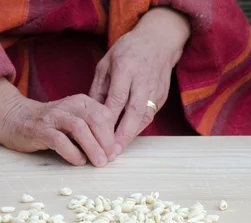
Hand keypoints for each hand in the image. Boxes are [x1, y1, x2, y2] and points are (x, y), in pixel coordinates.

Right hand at [0, 78, 115, 166]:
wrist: (14, 118)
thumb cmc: (51, 125)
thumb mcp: (75, 120)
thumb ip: (92, 130)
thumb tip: (112, 151)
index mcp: (82, 102)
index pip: (105, 114)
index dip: (113, 134)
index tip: (115, 151)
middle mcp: (70, 105)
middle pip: (96, 119)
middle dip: (106, 141)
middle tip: (109, 159)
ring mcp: (54, 117)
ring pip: (80, 128)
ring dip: (93, 147)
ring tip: (99, 163)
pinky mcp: (40, 130)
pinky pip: (59, 140)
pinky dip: (72, 153)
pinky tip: (78, 162)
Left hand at [89, 7, 189, 154]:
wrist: (159, 41)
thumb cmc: (128, 51)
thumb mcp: (106, 62)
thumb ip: (98, 87)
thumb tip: (89, 113)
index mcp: (126, 68)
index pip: (117, 98)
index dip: (109, 119)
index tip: (98, 135)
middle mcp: (142, 80)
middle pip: (134, 111)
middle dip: (123, 134)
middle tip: (111, 152)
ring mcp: (155, 89)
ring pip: (144, 116)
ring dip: (131, 135)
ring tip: (118, 150)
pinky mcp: (162, 96)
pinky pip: (149, 115)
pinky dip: (138, 128)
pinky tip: (127, 138)